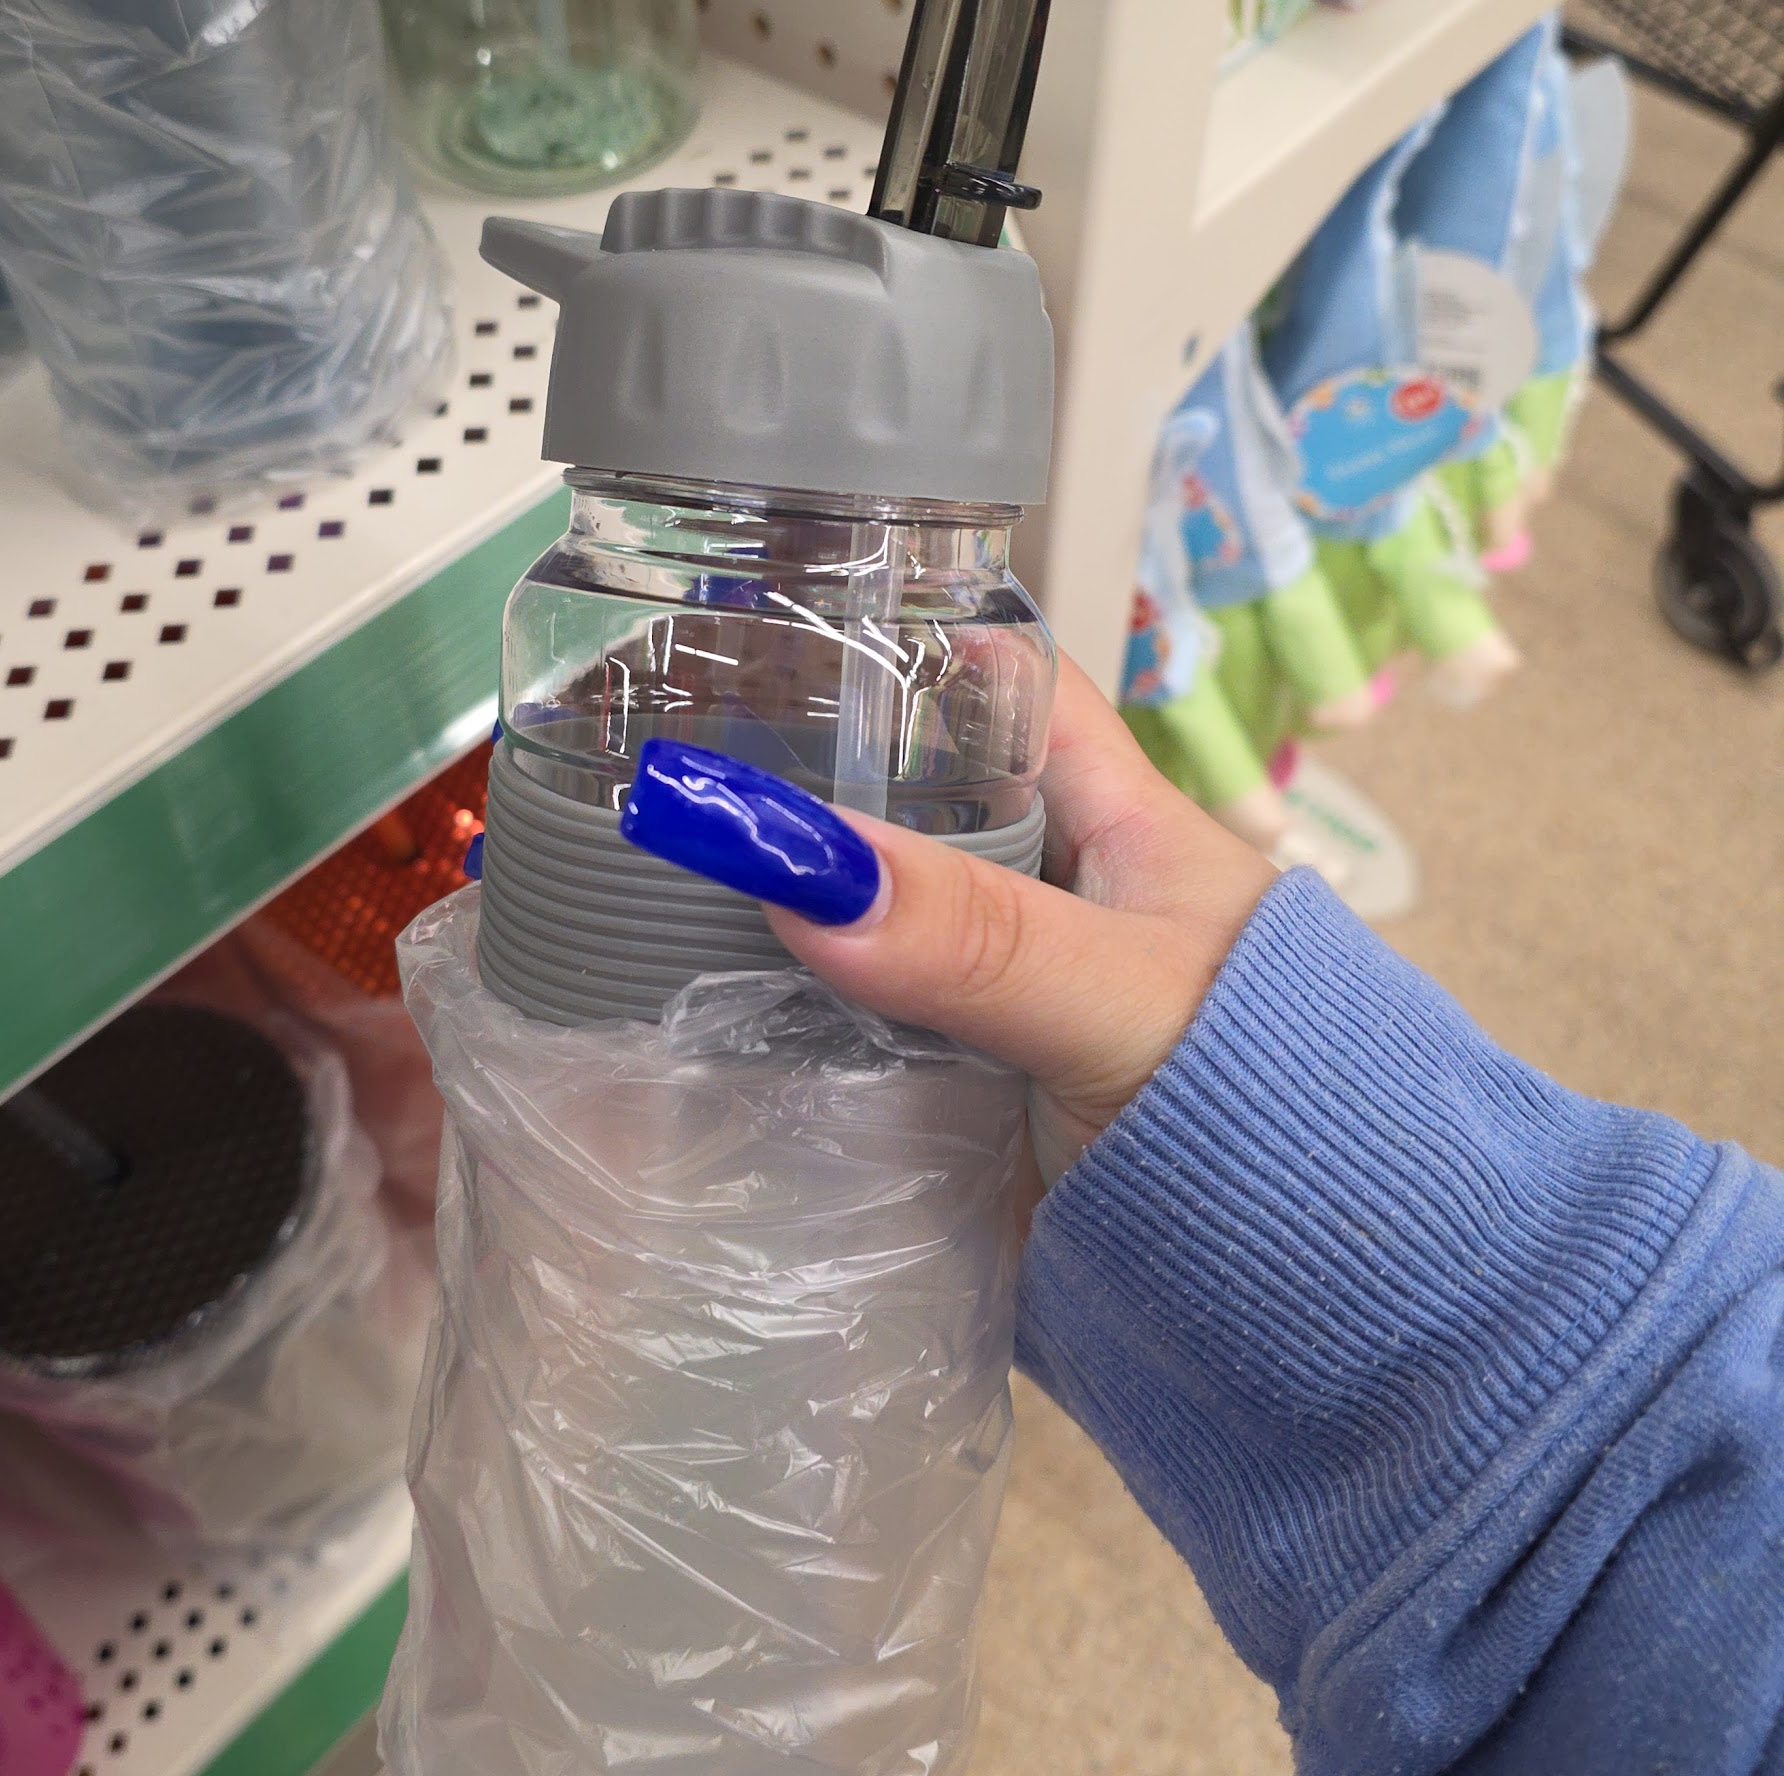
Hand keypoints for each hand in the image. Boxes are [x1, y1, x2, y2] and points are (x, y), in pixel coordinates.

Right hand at [620, 656, 1276, 1187]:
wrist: (1311, 1307)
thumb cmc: (1271, 1109)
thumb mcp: (1120, 998)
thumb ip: (974, 936)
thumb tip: (792, 861)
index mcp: (1111, 825)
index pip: (999, 688)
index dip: (897, 646)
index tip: (764, 631)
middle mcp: (1042, 902)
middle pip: (901, 813)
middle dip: (793, 799)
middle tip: (647, 777)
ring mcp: (991, 1007)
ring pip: (858, 937)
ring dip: (769, 934)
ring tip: (628, 899)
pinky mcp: (954, 1108)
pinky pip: (847, 1053)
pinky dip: (780, 1048)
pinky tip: (685, 1036)